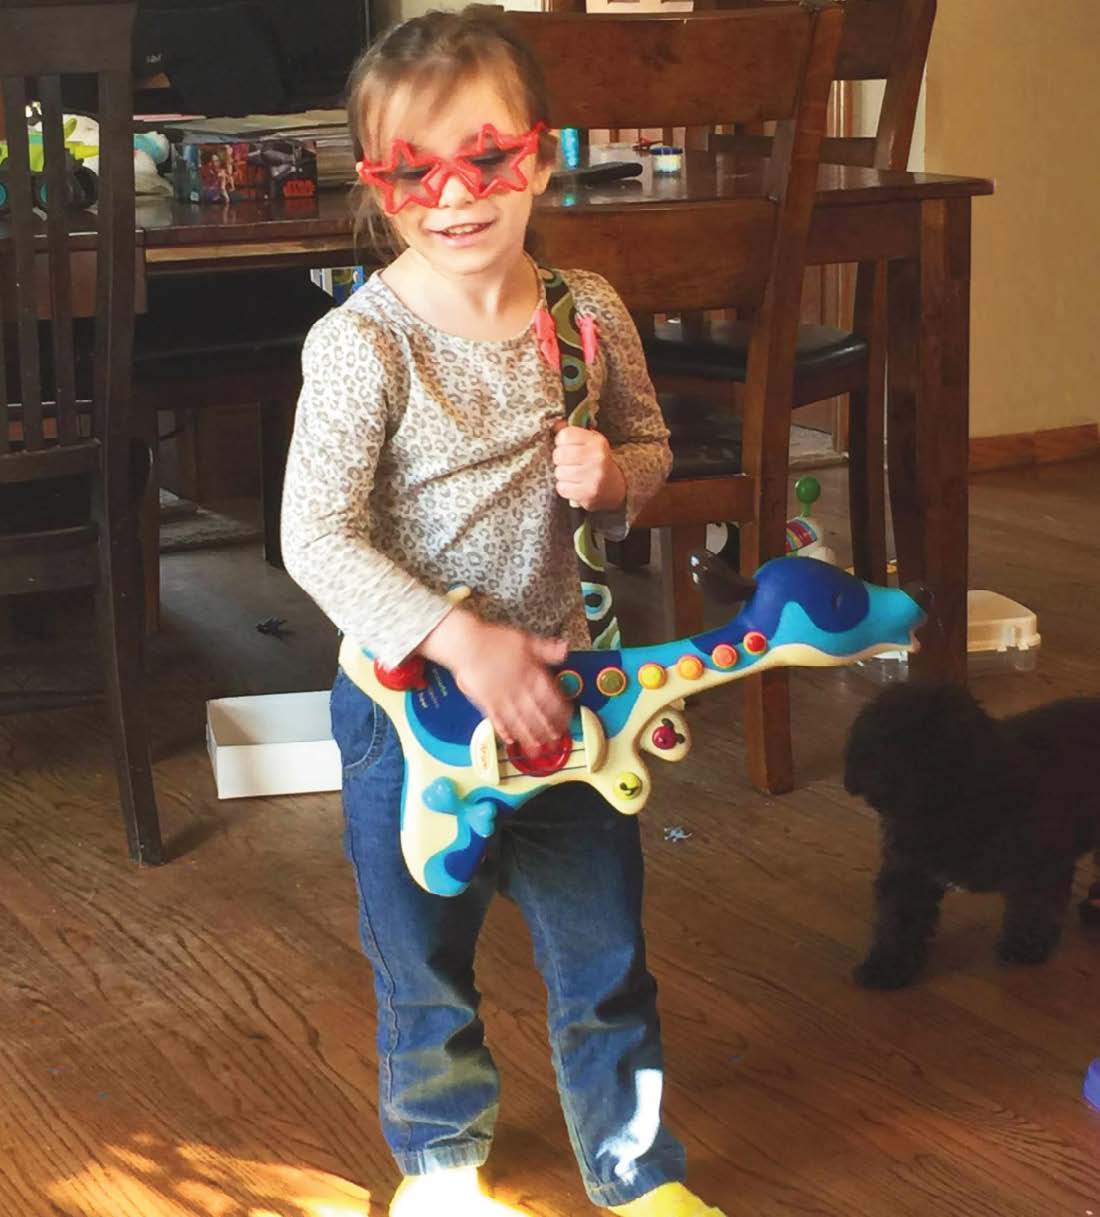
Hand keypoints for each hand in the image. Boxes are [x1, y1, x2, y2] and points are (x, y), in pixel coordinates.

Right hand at [420, 610, 570, 752]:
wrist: (466, 644)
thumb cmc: (494, 640)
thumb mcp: (526, 640)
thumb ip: (546, 648)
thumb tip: (564, 649)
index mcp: (530, 675)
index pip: (550, 697)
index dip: (560, 711)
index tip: (567, 719)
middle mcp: (518, 690)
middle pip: (537, 714)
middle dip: (548, 730)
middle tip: (556, 741)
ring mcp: (502, 698)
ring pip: (519, 722)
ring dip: (530, 736)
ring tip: (538, 747)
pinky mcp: (486, 702)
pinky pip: (497, 721)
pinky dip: (505, 732)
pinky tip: (510, 740)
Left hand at [552, 423, 626, 511]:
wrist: (614, 486)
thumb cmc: (596, 461)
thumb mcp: (590, 442)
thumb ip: (572, 432)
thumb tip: (554, 425)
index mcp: (597, 442)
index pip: (565, 435)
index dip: (561, 441)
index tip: (567, 446)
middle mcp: (597, 457)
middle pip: (559, 454)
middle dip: (560, 459)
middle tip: (569, 462)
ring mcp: (594, 477)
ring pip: (559, 472)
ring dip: (563, 475)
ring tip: (573, 475)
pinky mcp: (588, 493)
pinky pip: (562, 488)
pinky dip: (565, 488)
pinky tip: (574, 485)